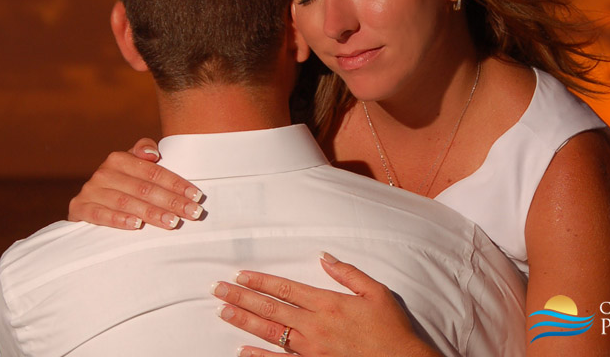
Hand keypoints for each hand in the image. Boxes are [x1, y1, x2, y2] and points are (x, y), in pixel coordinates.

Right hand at [67, 138, 204, 229]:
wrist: (87, 201)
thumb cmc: (121, 182)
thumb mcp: (133, 164)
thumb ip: (144, 151)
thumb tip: (153, 153)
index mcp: (119, 159)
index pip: (154, 173)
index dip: (177, 184)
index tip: (197, 196)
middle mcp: (104, 173)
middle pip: (144, 189)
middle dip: (172, 201)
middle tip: (193, 212)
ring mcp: (91, 190)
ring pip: (127, 203)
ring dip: (152, 214)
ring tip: (172, 222)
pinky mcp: (79, 208)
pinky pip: (101, 215)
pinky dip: (119, 220)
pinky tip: (137, 226)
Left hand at [211, 252, 440, 356]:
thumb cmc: (391, 328)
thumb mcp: (377, 292)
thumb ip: (348, 274)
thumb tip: (324, 257)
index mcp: (328, 304)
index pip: (286, 289)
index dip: (261, 281)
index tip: (241, 275)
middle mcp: (314, 326)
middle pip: (270, 308)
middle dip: (241, 297)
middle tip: (218, 289)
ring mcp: (311, 349)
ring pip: (270, 332)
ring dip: (244, 321)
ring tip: (222, 311)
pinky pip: (280, 360)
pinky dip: (259, 355)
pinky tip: (241, 349)